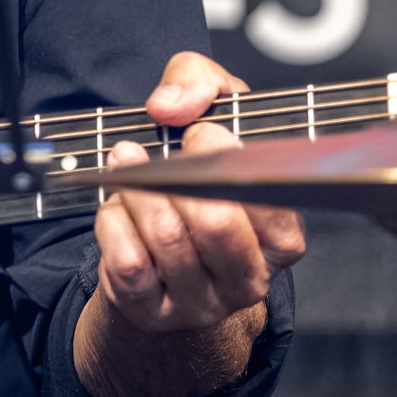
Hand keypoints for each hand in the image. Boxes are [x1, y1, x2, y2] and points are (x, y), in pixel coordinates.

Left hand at [92, 51, 305, 334]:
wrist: (155, 246)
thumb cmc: (197, 176)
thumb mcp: (213, 112)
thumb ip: (200, 83)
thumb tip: (170, 104)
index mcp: (282, 237)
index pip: (268, 202)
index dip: (226, 158)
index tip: (199, 133)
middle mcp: (250, 278)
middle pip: (216, 225)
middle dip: (175, 176)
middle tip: (152, 152)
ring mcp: (201, 303)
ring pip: (168, 242)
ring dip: (137, 192)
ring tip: (126, 163)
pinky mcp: (153, 313)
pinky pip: (129, 267)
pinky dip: (114, 223)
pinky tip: (117, 205)